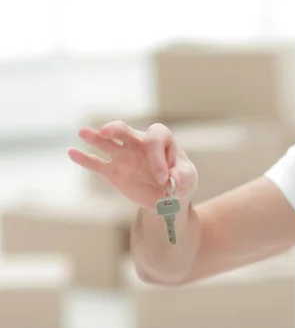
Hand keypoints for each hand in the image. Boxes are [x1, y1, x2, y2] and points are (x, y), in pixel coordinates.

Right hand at [68, 121, 197, 210]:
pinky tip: (72, 152)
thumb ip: (184, 175)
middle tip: (107, 131)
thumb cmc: (181, 181)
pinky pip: (96, 164)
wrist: (168, 198)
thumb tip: (172, 178)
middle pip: (125, 130)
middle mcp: (139, 143)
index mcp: (161, 140)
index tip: (164, 179)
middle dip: (116, 129)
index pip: (155, 139)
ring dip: (95, 137)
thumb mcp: (189, 179)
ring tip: (84, 132)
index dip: (158, 158)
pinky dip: (84, 158)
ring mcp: (124, 156)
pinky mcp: (113, 172)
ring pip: (107, 143)